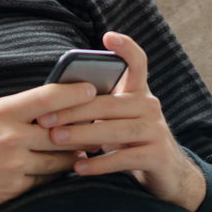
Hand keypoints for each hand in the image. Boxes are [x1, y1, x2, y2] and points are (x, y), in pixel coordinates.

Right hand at [0, 81, 96, 211]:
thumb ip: (8, 110)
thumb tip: (38, 104)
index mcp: (1, 112)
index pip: (47, 97)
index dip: (74, 92)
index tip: (92, 89)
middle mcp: (10, 137)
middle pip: (62, 129)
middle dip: (83, 126)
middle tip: (102, 121)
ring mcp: (14, 164)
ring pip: (59, 157)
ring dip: (75, 153)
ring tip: (90, 146)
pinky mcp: (15, 187)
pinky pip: (46, 178)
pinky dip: (55, 173)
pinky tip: (63, 168)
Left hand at [35, 32, 206, 211]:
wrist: (166, 173)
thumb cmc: (129, 140)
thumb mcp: (117, 118)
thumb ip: (98, 104)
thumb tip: (54, 98)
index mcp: (139, 91)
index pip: (138, 62)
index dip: (126, 48)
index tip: (108, 37)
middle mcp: (150, 106)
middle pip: (109, 103)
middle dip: (73, 111)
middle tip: (44, 118)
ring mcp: (156, 130)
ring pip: (114, 130)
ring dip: (81, 135)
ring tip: (56, 139)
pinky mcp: (157, 155)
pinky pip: (123, 158)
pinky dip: (98, 163)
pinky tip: (79, 166)